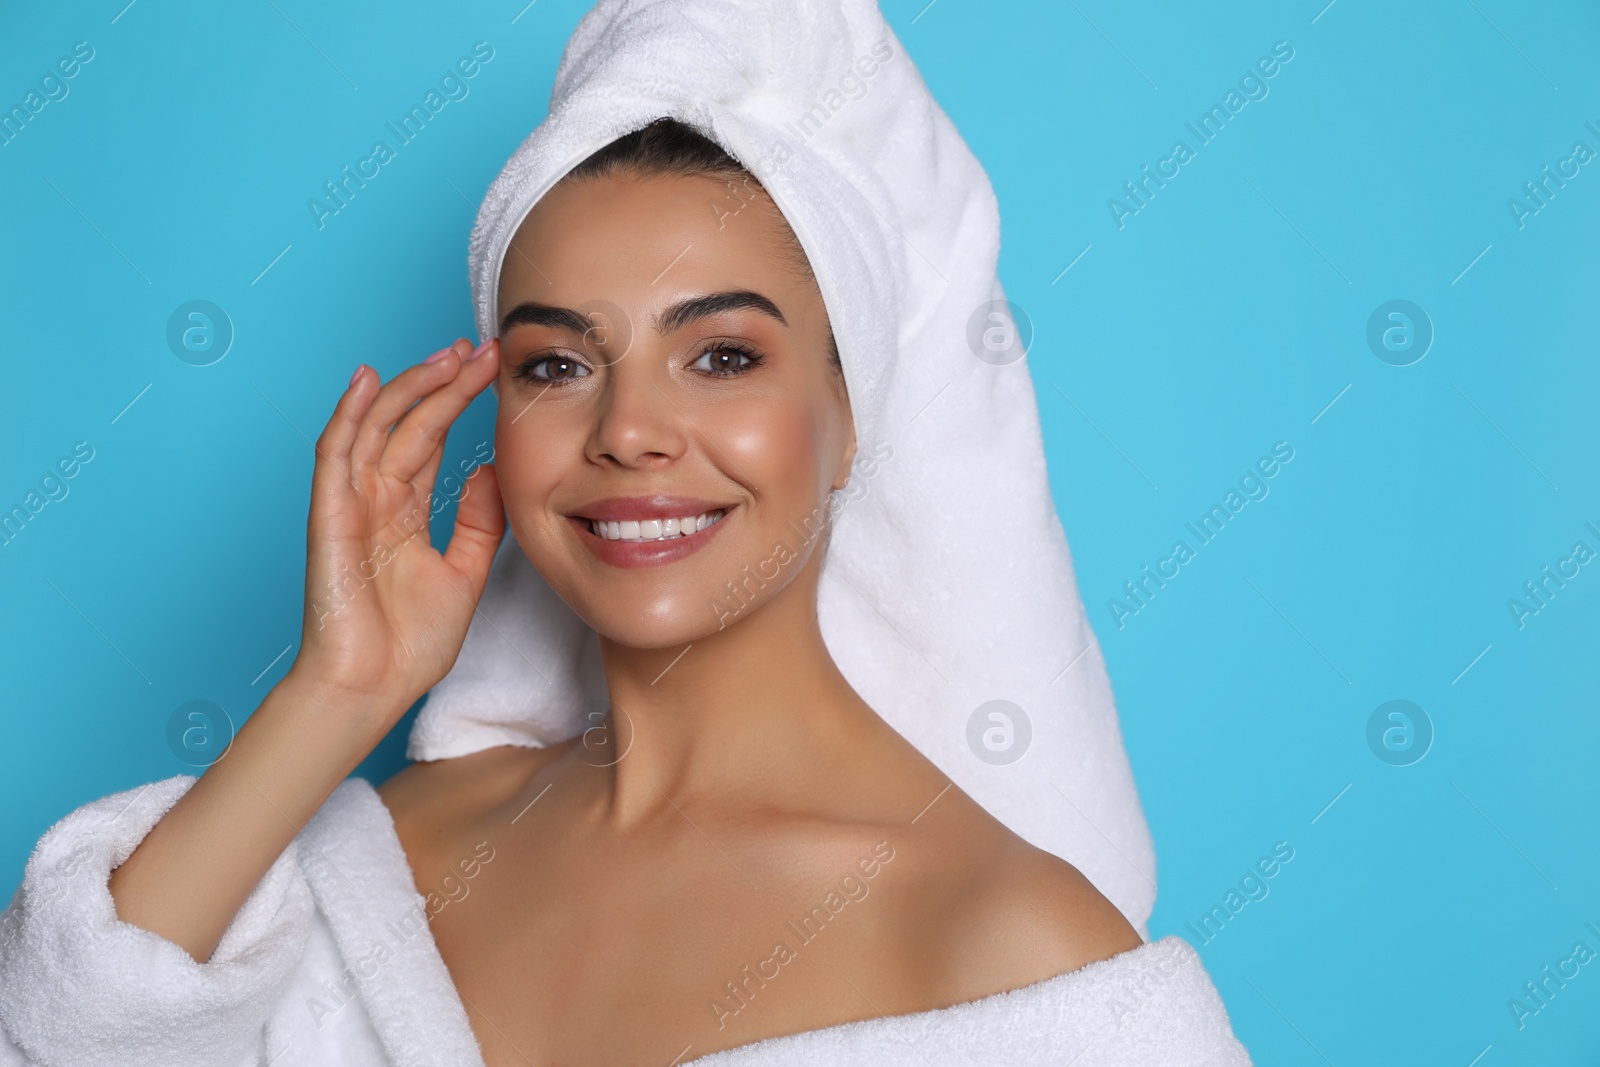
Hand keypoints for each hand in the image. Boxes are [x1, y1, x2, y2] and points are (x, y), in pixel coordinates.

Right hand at [290, 337, 505, 716]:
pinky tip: (369, 381)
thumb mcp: (465, 573)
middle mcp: (376, 501)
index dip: (459, 402)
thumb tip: (493, 472)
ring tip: (447, 353)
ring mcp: (351, 505)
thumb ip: (479, 523)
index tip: (493, 370)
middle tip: (480, 348)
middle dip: (444, 383)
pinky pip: (336, 455)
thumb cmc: (409, 645)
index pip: (432, 442)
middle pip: (410, 425)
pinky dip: (350, 415)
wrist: (372, 689)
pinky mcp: (330, 516)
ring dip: (409, 387)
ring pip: (376, 428)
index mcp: (405, 514)